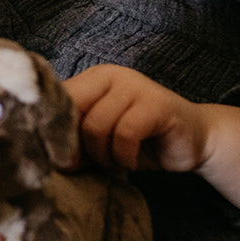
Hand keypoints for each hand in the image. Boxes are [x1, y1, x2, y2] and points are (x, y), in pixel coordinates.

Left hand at [65, 64, 208, 174]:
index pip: (58, 99)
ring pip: (96, 125)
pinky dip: (124, 155)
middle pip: (72, 110)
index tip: (55, 157)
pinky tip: (131, 161)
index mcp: (91, 79)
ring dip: (103, 155)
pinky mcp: (157, 103)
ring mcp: (135, 85)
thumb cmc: (140, 142)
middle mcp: (111, 75)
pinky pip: (125, 133)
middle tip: (83, 165)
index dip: (52, 130)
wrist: (194, 140)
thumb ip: (75, 141)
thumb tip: (45, 155)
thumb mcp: (100, 141)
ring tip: (115, 162)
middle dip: (73, 144)